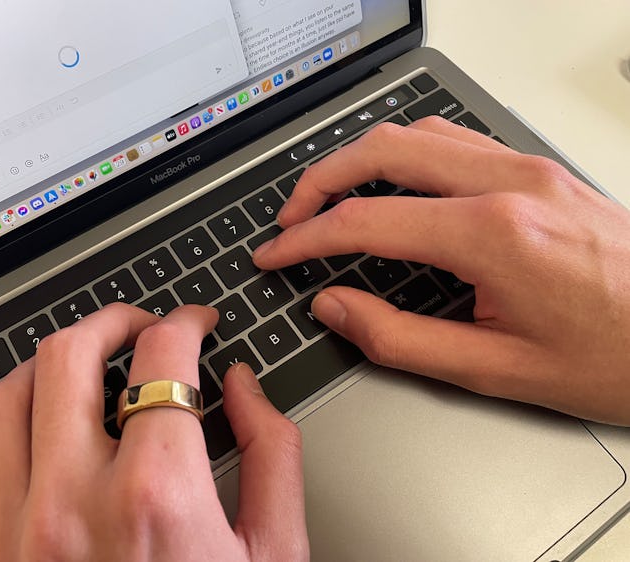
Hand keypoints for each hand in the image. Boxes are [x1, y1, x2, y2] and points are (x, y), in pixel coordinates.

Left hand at [0, 303, 307, 560]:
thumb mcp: (275, 557)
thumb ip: (272, 455)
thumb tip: (244, 388)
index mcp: (155, 498)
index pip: (163, 358)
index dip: (186, 322)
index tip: (196, 323)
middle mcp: (70, 506)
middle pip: (70, 355)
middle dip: (114, 321)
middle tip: (141, 327)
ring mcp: (9, 535)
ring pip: (3, 399)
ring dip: (49, 364)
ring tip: (85, 366)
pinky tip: (33, 433)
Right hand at [253, 116, 629, 425]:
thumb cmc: (615, 357)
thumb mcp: (496, 369)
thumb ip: (400, 338)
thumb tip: (336, 306)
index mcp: (494, 235)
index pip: (365, 221)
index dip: (305, 238)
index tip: (277, 254)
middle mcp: (509, 184)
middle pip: (382, 152)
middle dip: (319, 181)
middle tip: (290, 218)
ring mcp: (527, 168)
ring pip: (417, 132)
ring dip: (361, 159)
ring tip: (331, 197)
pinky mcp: (538, 170)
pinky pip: (454, 139)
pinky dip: (405, 154)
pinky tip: (394, 183)